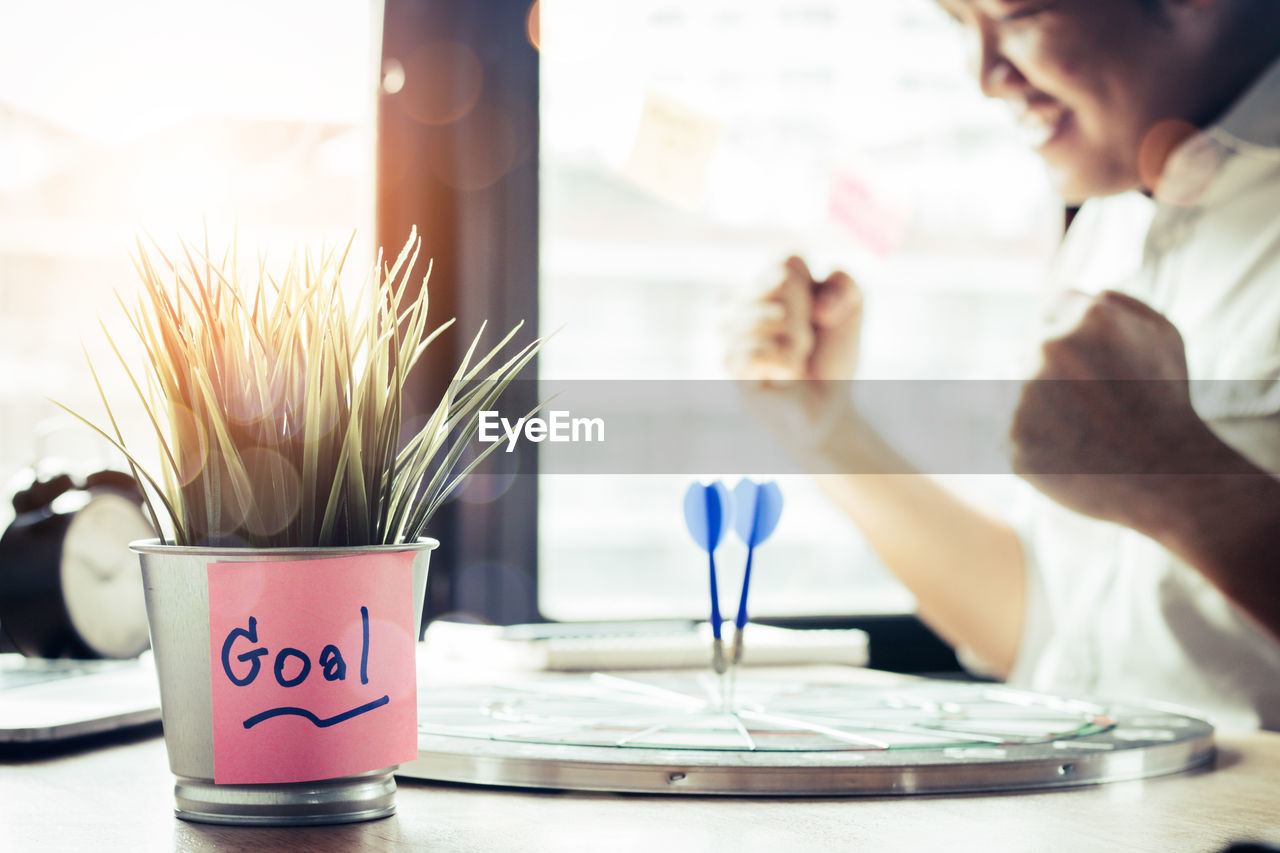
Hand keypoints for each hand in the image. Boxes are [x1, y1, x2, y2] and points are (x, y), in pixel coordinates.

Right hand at [725, 257, 863, 464]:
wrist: (826, 406)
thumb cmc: (829, 357)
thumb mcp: (850, 309)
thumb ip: (845, 284)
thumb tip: (821, 307)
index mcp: (758, 285)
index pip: (788, 263)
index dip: (815, 291)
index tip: (819, 317)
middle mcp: (735, 304)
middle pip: (783, 280)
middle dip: (807, 314)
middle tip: (805, 342)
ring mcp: (730, 334)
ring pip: (775, 314)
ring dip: (799, 341)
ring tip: (796, 359)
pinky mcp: (733, 365)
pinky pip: (762, 349)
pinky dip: (786, 362)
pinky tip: (784, 376)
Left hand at [1010, 290, 1216, 527]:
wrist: (1168, 477)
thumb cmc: (1166, 403)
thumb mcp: (1162, 334)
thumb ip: (1116, 302)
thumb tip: (1075, 294)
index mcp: (1087, 316)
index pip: (1053, 306)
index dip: (1071, 334)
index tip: (1087, 360)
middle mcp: (1049, 348)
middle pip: (1030, 345)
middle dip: (1053, 369)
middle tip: (1089, 400)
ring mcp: (1025, 393)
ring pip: (1014, 386)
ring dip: (1038, 401)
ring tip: (1082, 426)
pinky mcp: (1012, 436)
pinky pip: (1012, 427)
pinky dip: (1035, 437)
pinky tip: (1069, 450)